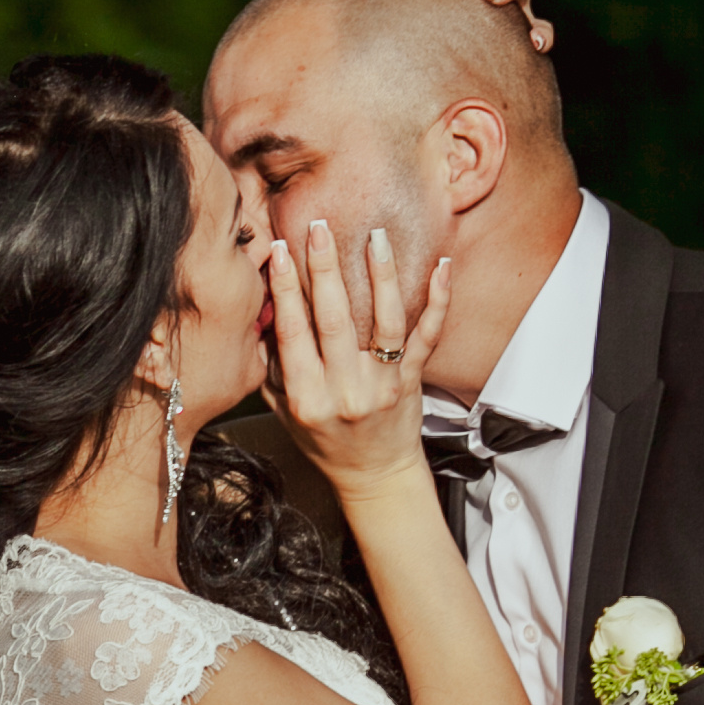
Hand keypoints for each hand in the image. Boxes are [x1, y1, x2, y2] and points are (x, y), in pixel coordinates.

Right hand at [262, 220, 450, 499]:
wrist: (375, 476)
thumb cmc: (325, 443)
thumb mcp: (285, 413)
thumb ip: (271, 367)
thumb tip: (262, 316)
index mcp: (307, 398)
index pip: (293, 334)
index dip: (286, 291)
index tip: (281, 252)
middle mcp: (345, 391)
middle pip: (335, 321)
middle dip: (324, 270)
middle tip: (319, 228)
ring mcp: (382, 385)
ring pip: (383, 322)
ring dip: (379, 275)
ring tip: (374, 237)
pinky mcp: (411, 381)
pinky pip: (426, 336)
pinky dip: (437, 301)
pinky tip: (441, 268)